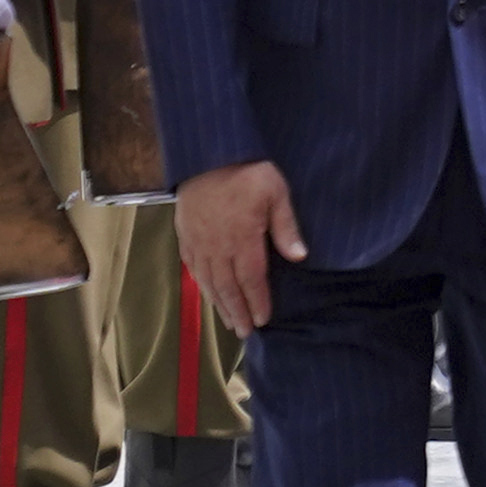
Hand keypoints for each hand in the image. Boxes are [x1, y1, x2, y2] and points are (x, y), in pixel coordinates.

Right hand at [179, 157, 306, 334]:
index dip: (257, 301)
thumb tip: (300, 257)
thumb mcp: (276, 192)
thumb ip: (286, 226)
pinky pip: (192, 267)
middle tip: (246, 333)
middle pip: (228, 286)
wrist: (207, 153)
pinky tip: (207, 294)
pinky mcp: (186, 234)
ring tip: (229, 322)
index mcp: (242, 238)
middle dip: (238, 311)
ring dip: (220, 304)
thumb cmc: (247, 171)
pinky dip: (201, 285)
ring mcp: (199, 241)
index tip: (263, 321)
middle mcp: (218, 246)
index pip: (252, 278)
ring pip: (209, 281)